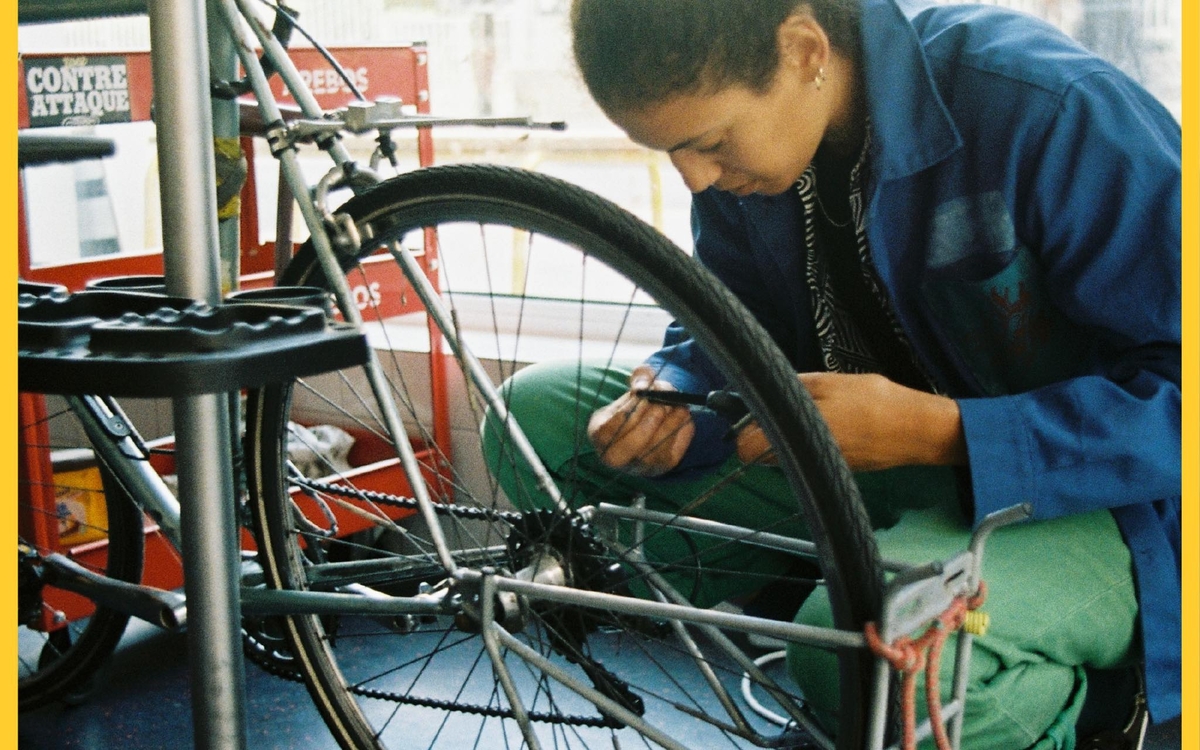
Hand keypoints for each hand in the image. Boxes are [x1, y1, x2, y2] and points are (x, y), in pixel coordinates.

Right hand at [587, 365, 694, 476]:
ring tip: (676, 404)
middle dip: (653, 416)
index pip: (615, 423)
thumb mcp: (630, 392)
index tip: (646, 395)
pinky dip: (681, 429)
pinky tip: (681, 415)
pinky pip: (675, 448)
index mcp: (600, 434)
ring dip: (671, 420)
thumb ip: (640, 378)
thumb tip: (646, 384)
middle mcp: (616, 457)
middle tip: (663, 401)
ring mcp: (639, 466)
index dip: (634, 407)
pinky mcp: (662, 467)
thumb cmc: (634, 409)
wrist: (644, 434)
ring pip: (658, 445)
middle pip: (636, 440)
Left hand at [736, 372, 965, 470]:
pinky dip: (811, 438)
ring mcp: (821, 465)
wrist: (916, 429)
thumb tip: (757, 389)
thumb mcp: (825, 382)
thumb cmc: (872, 402)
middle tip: (780, 401)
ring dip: (788, 433)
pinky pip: (810, 454)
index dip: (741, 426)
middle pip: (761, 453)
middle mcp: (804, 460)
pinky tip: (833, 419)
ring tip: (813, 407)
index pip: (744, 448)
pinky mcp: (838, 466)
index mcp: (794, 438)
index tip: (748, 407)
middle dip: (763, 429)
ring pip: (786, 453)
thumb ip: (787, 388)